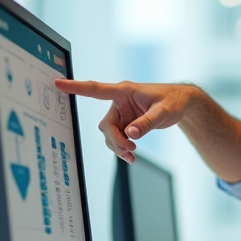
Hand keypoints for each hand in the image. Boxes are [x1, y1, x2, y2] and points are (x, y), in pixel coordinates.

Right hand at [53, 79, 196, 163]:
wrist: (182, 104)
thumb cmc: (173, 100)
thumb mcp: (163, 112)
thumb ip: (147, 123)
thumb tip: (130, 134)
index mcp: (124, 91)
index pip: (96, 89)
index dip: (76, 87)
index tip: (58, 83)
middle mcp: (119, 102)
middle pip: (106, 125)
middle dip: (115, 140)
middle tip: (130, 150)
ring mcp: (121, 114)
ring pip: (109, 135)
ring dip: (118, 147)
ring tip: (132, 156)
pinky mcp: (126, 123)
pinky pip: (117, 139)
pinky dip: (122, 149)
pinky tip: (132, 157)